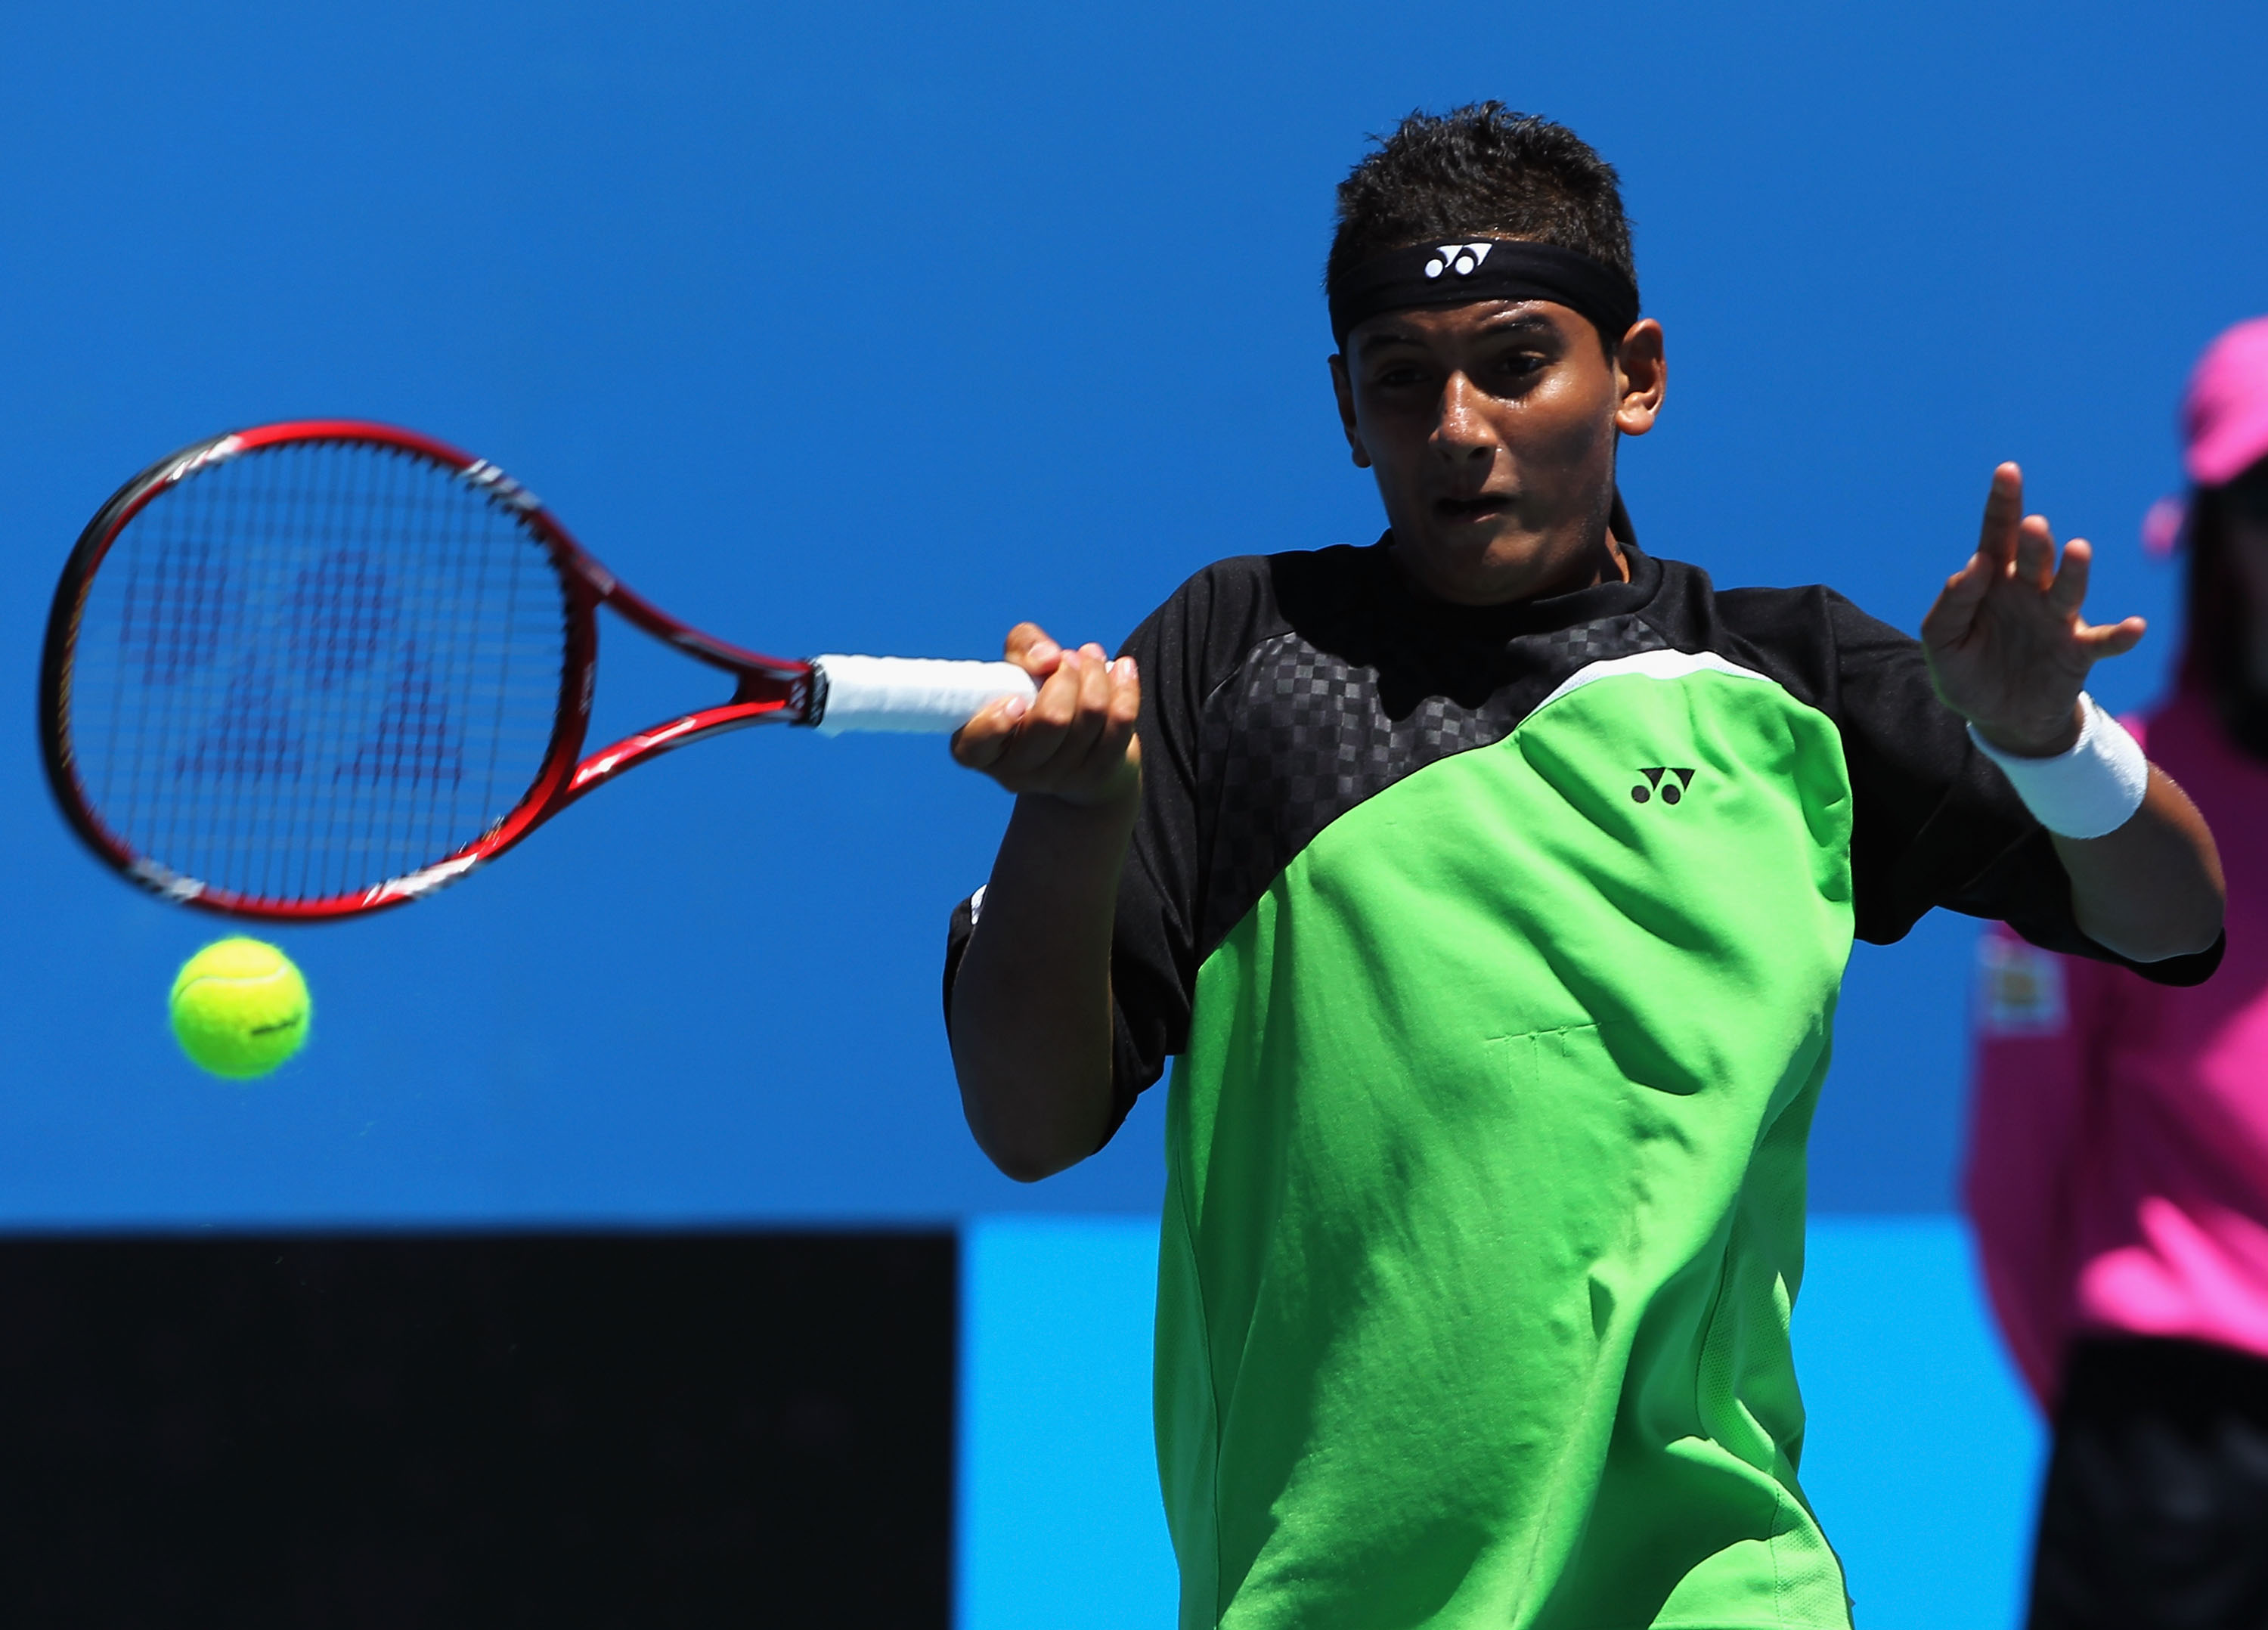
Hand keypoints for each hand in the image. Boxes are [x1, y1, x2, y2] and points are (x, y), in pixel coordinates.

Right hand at [951, 623, 1140, 808]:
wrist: (1079, 747)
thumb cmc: (1035, 695)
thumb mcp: (1018, 665)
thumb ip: (1023, 647)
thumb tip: (1049, 657)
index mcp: (980, 749)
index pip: (976, 746)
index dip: (996, 722)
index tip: (1018, 698)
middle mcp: (1015, 772)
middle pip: (1052, 719)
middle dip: (1067, 675)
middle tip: (1069, 658)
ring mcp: (1058, 778)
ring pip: (1091, 714)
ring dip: (1096, 674)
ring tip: (1091, 656)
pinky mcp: (1097, 774)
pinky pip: (1121, 723)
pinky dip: (1126, 688)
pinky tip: (1123, 669)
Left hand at [1921, 463, 2147, 755]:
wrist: (1998, 720)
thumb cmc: (1966, 673)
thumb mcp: (1941, 644)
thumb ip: (1950, 605)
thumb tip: (1974, 565)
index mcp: (1992, 582)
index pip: (1996, 536)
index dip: (2002, 504)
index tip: (2007, 471)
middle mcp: (2029, 592)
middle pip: (2034, 558)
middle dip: (2034, 542)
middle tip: (2033, 525)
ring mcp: (2057, 620)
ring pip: (2068, 589)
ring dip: (2073, 571)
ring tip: (2076, 550)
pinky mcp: (2079, 652)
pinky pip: (2104, 641)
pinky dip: (2121, 635)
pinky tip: (2135, 627)